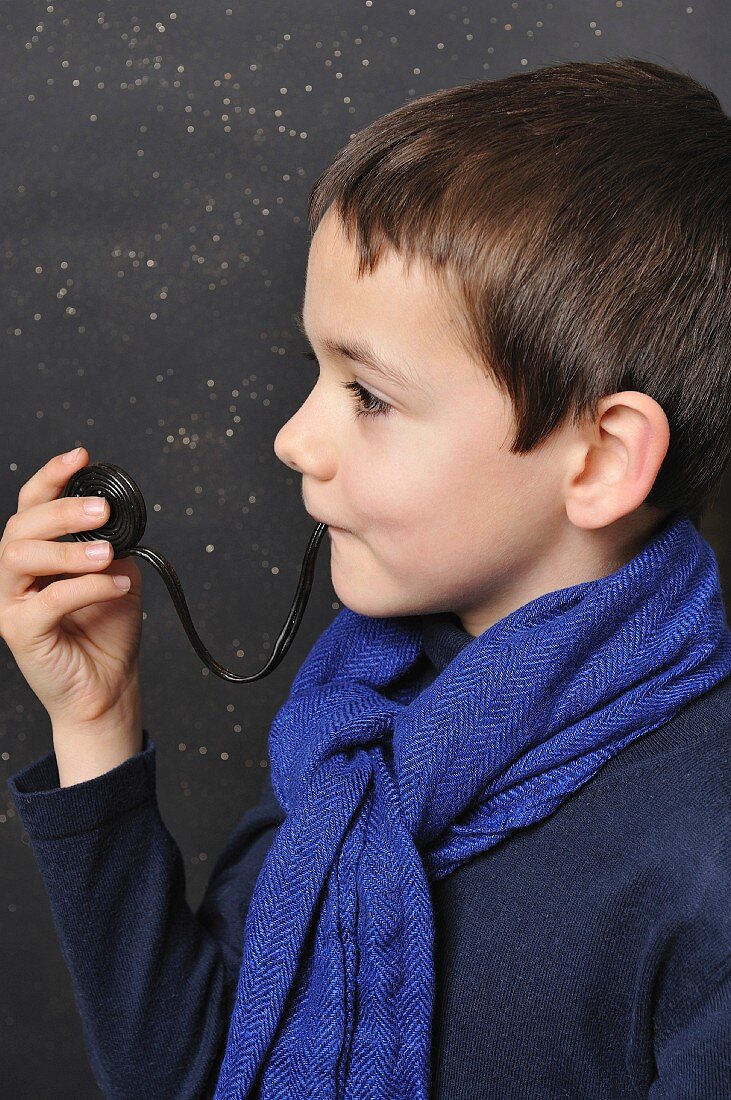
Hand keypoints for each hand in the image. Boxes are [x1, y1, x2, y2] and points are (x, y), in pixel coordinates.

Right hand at [0, 447, 142, 728]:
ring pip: (20, 557)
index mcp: (37, 552)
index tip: (80, 456)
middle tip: (102, 510)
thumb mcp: (117, 571)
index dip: (51, 476)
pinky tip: (117, 585)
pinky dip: (87, 587)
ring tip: (107, 553)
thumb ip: (111, 541)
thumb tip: (116, 514)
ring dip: (67, 549)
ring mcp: (13, 602)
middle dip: (61, 510)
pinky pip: (47, 601)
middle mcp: (16, 573)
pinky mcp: (20, 632)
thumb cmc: (107, 629)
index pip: (31, 504)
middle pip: (21, 525)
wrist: (108, 684)